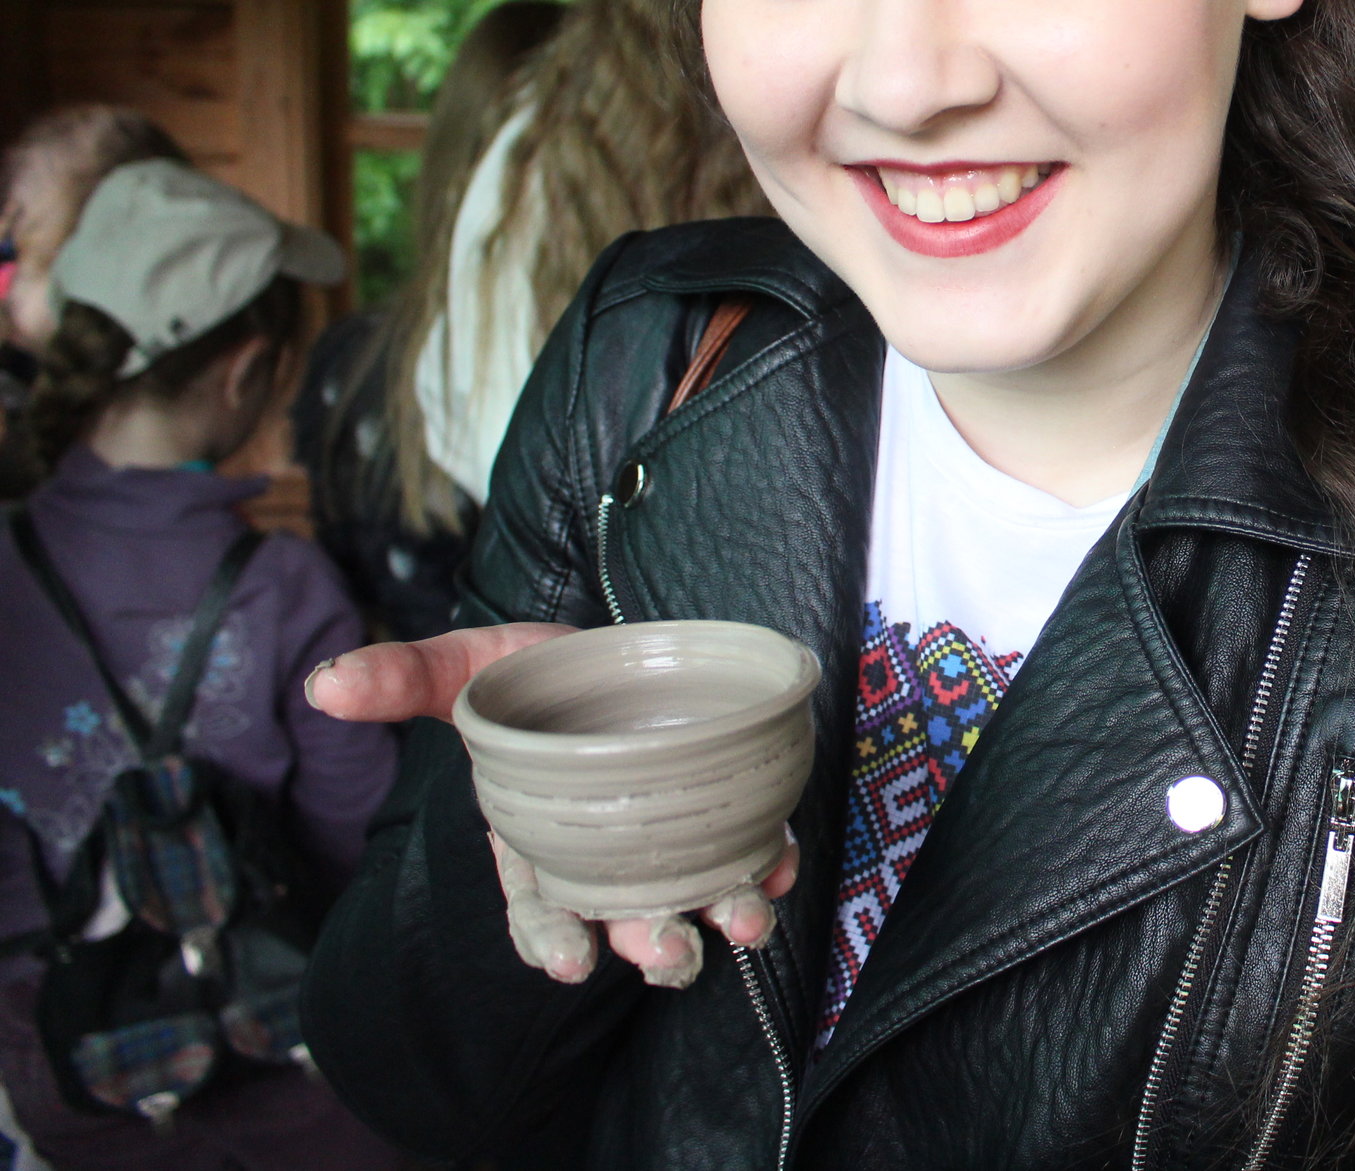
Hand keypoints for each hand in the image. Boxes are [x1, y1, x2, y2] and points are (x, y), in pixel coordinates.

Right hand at [305, 627, 802, 988]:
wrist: (612, 644)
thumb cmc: (536, 671)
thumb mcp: (468, 665)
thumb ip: (404, 676)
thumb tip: (325, 685)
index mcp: (537, 841)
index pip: (539, 910)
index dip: (553, 941)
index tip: (572, 962)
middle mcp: (604, 854)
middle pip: (625, 921)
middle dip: (649, 946)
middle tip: (667, 951)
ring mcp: (667, 838)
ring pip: (694, 900)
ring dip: (721, 917)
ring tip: (740, 921)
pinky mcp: (722, 810)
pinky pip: (749, 851)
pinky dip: (768, 864)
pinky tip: (777, 865)